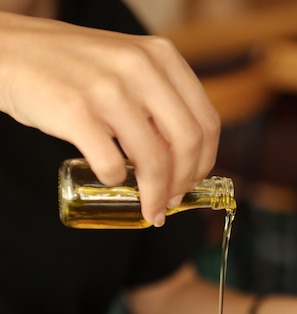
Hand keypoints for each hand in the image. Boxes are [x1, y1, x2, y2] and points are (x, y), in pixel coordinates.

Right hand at [0, 12, 219, 224]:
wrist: (12, 52)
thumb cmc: (73, 67)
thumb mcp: (127, 66)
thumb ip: (157, 100)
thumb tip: (183, 158)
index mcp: (161, 57)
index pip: (206, 121)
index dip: (205, 162)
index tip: (191, 182)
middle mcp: (139, 68)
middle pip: (187, 144)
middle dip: (184, 184)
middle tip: (171, 201)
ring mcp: (107, 89)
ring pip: (153, 160)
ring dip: (155, 195)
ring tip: (149, 208)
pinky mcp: (76, 112)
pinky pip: (111, 165)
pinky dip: (115, 181)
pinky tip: (111, 179)